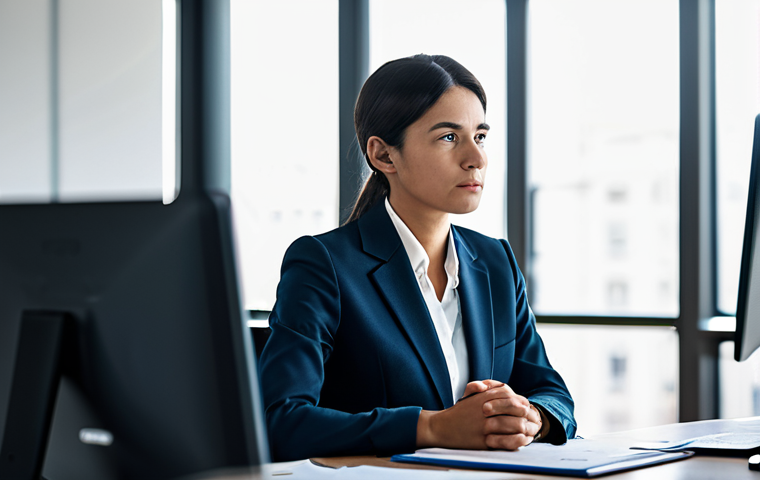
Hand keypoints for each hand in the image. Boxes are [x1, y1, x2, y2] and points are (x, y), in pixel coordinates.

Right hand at [417, 382, 540, 449]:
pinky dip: (516, 441)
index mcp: (483, 398)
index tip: (527, 406)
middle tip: (534, 418)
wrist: (441, 428)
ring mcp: (484, 426)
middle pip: (514, 408)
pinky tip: (522, 440)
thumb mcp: (469, 396)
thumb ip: (482, 390)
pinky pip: (505, 441)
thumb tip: (493, 387)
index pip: (509, 395)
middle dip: (527, 413)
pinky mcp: (483, 440)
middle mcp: (485, 410)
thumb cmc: (458, 413)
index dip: (521, 401)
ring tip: (531, 430)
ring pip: (512, 424)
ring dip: (525, 427)